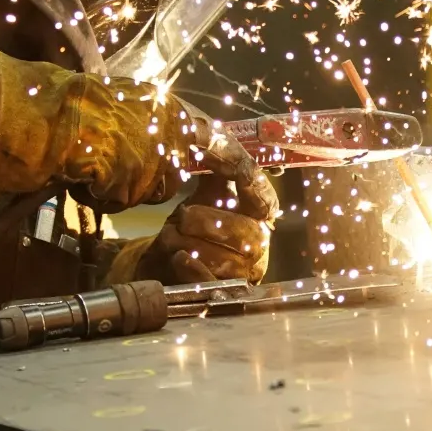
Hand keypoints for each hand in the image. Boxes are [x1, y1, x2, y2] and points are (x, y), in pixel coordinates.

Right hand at [0, 43, 210, 208]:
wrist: (42, 113)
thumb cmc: (70, 103)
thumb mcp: (119, 101)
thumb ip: (147, 120)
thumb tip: (169, 136)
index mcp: (169, 107)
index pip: (215, 139)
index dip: (229, 160)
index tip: (245, 173)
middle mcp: (170, 130)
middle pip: (173, 176)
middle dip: (145, 180)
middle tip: (112, 168)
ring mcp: (155, 157)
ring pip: (148, 193)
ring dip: (121, 189)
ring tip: (92, 168)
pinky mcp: (135, 181)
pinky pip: (121, 202)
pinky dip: (101, 197)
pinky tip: (83, 177)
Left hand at [136, 169, 279, 283]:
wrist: (165, 259)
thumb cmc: (190, 224)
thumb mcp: (204, 192)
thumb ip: (215, 167)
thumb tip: (212, 137)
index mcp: (257, 215)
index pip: (266, 202)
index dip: (256, 189)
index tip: (239, 176)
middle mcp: (258, 244)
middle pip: (249, 235)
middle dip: (212, 223)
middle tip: (182, 215)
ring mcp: (244, 272)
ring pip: (230, 261)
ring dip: (195, 244)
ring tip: (171, 235)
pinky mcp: (223, 293)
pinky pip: (216, 285)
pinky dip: (197, 270)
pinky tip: (180, 258)